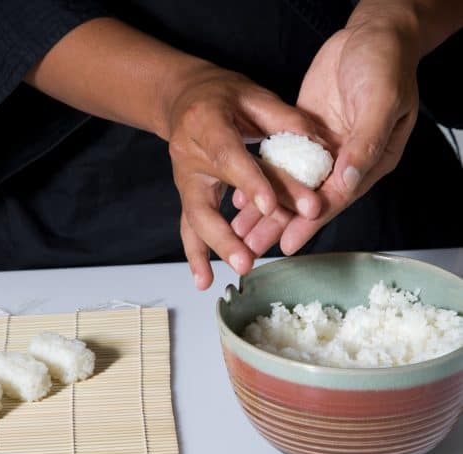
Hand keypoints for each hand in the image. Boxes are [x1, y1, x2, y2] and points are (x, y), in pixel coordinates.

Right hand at [165, 65, 321, 288]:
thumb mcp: (252, 94)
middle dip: (225, 234)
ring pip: (193, 220)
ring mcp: (184, 179)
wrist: (182, 99)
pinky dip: (196, 254)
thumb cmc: (220, 94)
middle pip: (204, 201)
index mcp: (205, 124)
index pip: (229, 157)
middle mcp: (188, 156)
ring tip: (226, 276)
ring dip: (211, 251)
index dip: (249, 183)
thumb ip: (283, 119)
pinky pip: (188, 226)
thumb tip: (319, 146)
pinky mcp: (187, 194)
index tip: (269, 208)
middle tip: (247, 260)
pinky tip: (204, 280)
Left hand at [233, 16, 419, 255]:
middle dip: (279, 224)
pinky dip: (262, 177)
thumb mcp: (381, 101)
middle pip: (307, 200)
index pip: (335, 199)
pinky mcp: (303, 135)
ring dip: (266, 208)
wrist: (371, 34)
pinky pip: (280, 161)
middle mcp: (343, 162)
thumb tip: (348, 181)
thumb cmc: (386, 64)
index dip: (310, 222)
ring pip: (290, 186)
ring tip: (240, 230)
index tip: (287, 242)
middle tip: (252, 246)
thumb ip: (365, 143)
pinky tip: (242, 193)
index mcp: (368, 161)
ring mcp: (322, 150)